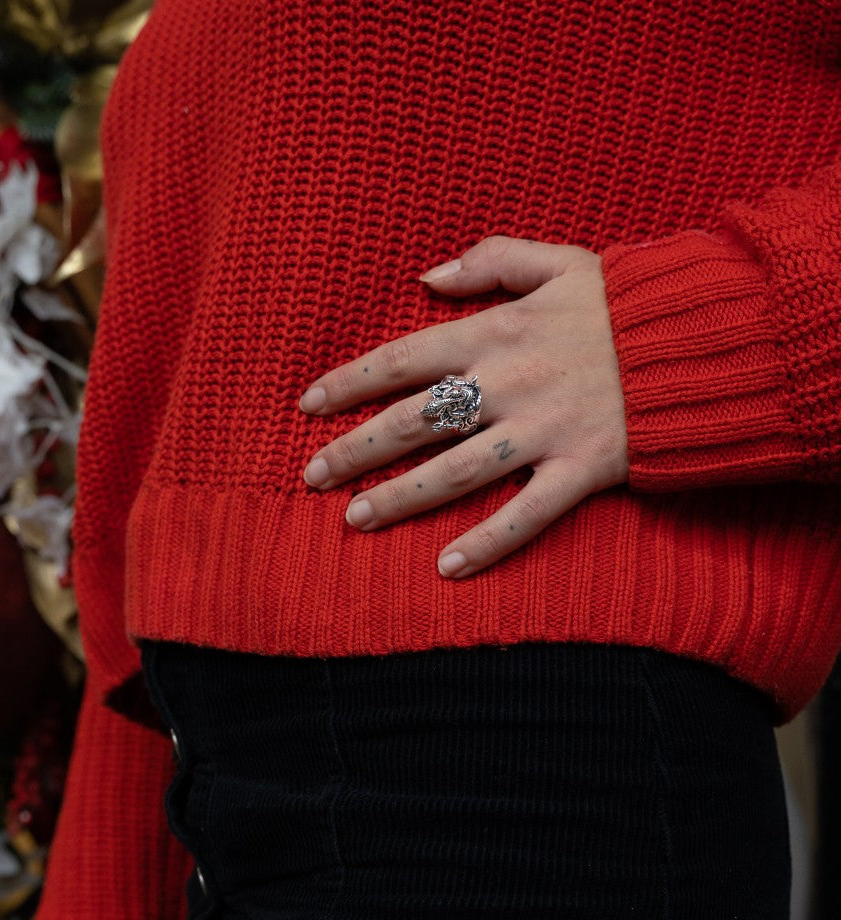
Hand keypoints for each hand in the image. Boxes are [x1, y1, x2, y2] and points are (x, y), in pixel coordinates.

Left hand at [298, 236, 628, 578]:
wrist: (703, 342)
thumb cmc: (626, 303)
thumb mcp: (560, 261)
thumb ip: (491, 260)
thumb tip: (426, 277)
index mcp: (497, 332)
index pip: (402, 359)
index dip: (349, 382)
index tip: (308, 405)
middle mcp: (508, 385)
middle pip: (413, 422)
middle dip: (356, 450)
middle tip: (313, 476)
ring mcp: (542, 432)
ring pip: (454, 472)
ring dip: (399, 498)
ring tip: (355, 520)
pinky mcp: (579, 470)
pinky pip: (526, 514)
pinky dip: (487, 543)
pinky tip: (447, 568)